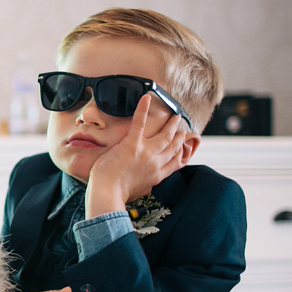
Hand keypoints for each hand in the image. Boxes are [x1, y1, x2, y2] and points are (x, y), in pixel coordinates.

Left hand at [87, 96, 187, 216]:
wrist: (107, 193)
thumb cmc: (118, 195)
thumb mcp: (139, 192)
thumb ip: (145, 185)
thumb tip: (147, 185)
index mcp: (158, 175)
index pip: (176, 161)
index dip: (181, 150)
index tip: (184, 144)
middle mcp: (156, 163)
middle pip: (173, 145)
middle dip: (179, 134)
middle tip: (181, 126)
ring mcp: (146, 152)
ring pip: (164, 134)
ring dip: (170, 123)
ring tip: (174, 115)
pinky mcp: (132, 144)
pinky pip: (139, 122)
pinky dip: (143, 109)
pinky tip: (146, 97)